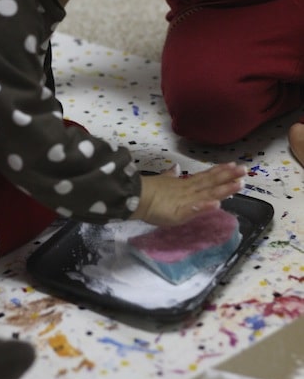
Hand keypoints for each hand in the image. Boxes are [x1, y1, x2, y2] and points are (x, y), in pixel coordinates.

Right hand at [130, 162, 246, 225]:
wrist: (134, 196)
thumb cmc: (147, 191)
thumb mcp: (161, 181)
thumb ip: (170, 176)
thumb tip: (175, 168)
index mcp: (184, 184)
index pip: (205, 176)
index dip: (220, 171)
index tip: (234, 165)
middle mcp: (188, 190)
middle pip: (211, 182)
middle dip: (228, 176)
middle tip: (245, 170)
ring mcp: (185, 200)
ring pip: (208, 193)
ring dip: (224, 189)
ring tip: (239, 184)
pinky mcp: (179, 212)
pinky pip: (193, 209)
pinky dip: (205, 206)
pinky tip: (217, 204)